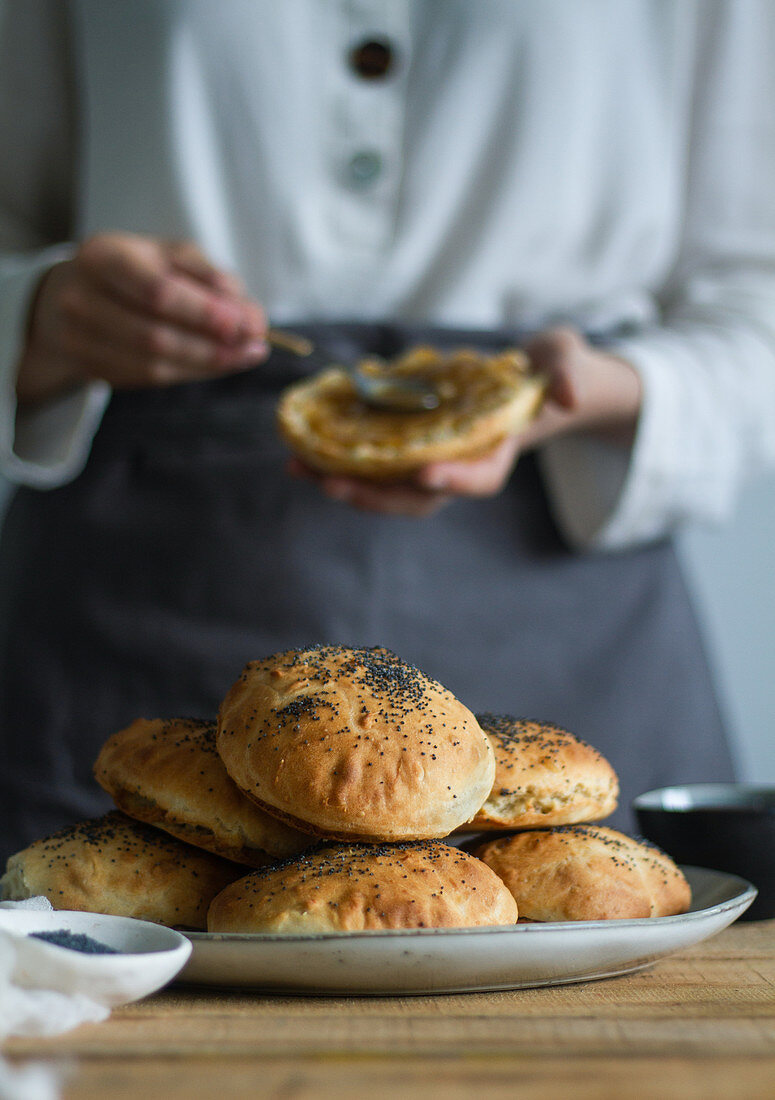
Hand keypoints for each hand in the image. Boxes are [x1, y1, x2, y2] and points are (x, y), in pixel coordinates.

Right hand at [16, 232, 268, 404]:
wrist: (77, 291)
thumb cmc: (136, 269)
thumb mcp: (172, 256)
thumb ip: (213, 281)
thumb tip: (252, 319)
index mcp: (101, 256)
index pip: (157, 292)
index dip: (204, 313)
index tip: (245, 324)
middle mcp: (80, 298)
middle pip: (155, 336)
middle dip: (212, 347)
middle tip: (254, 347)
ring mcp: (78, 338)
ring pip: (154, 366)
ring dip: (208, 365)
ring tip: (245, 355)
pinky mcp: (88, 367)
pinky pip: (148, 380)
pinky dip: (189, 373)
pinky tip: (216, 363)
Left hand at [289, 327, 641, 516]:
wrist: (532, 378)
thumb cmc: (551, 370)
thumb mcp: (568, 362)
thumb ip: (568, 376)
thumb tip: (564, 395)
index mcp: (500, 450)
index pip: (479, 477)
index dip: (453, 479)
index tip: (425, 474)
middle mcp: (462, 465)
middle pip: (418, 497)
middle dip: (375, 495)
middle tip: (329, 484)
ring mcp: (433, 460)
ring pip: (387, 487)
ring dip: (342, 484)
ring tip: (299, 468)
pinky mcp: (409, 448)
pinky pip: (371, 463)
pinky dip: (336, 461)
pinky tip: (299, 452)